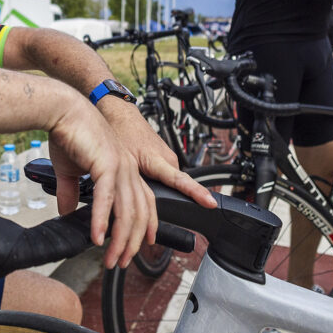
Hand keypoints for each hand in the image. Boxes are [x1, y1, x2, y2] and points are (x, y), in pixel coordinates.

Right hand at [47, 97, 156, 268]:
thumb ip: (71, 192)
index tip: (144, 245)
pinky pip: (108, 199)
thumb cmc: (68, 133)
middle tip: (121, 262)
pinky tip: (97, 237)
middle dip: (132, 242)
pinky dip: (103, 221)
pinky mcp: (107, 164)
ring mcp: (120, 167)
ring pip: (127, 212)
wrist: (62, 109)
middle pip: (139, 214)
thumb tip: (67, 212)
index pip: (145, 203)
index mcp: (125, 168)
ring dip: (119, 240)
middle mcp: (128, 169)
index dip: (147, 226)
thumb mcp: (70, 170)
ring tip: (111, 259)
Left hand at [97, 99, 217, 210]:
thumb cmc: (121, 134)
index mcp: (158, 159)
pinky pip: (168, 175)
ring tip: (143, 193)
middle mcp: (169, 158)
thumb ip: (132, 184)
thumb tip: (132, 204)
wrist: (123, 117)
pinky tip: (146, 182)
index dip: (196, 193)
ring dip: (163, 190)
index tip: (210, 203)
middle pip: (177, 188)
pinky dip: (161, 182)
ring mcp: (169, 157)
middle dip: (171, 201)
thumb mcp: (123, 163)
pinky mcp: (166, 158)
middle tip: (153, 215)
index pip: (181, 180)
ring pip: (171, 183)